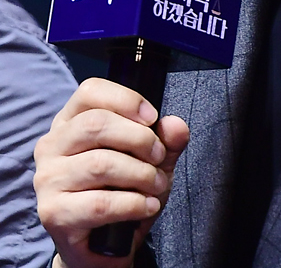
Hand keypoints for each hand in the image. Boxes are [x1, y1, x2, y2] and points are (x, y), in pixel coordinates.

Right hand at [34, 78, 188, 267]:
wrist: (103, 246)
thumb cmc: (122, 191)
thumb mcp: (150, 159)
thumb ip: (166, 139)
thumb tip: (175, 125)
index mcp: (70, 121)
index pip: (90, 91)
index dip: (126, 100)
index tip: (152, 117)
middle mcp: (52, 145)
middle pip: (96, 124)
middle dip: (140, 139)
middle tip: (159, 157)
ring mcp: (48, 179)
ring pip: (100, 163)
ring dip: (141, 174)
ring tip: (157, 185)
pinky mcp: (53, 213)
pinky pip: (100, 203)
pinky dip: (133, 204)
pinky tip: (147, 206)